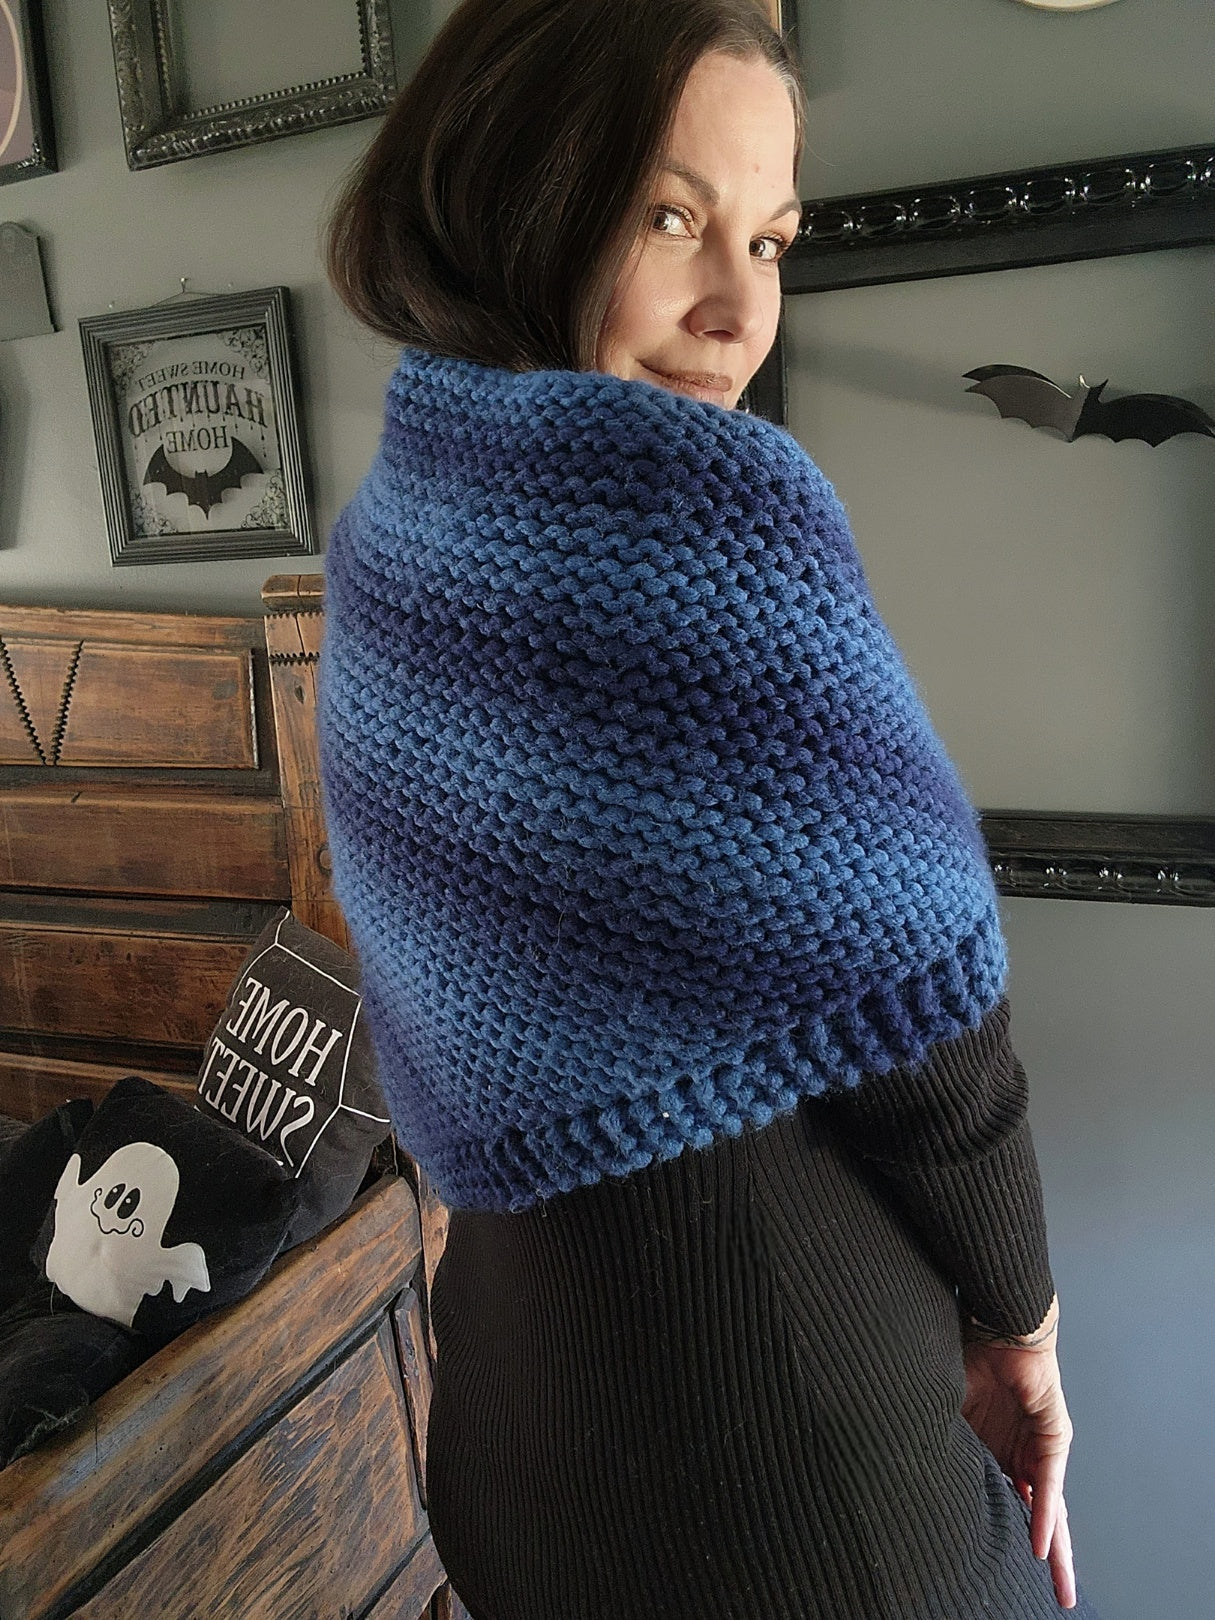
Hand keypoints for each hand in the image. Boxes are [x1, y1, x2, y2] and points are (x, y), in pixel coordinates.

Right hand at [961, 1295, 1076, 1609]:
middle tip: (1058, 1599)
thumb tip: (897, 1462)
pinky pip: (1046, 1483)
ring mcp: (1041, 1447)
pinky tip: (1039, 1544)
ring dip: (1056, 1550)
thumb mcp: (946, 1409)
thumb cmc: (967, 1356)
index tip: (1007, 1572)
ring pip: (1052, 1509)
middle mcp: (1023, 1454)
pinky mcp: (1053, 1435)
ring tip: (1060, 1587)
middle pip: (1040, 1516)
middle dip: (1051, 1559)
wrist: (994, 1321)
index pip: (1009, 1502)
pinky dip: (1043, 1515)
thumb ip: (939, 1438)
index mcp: (998, 1450)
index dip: (1010, 1534)